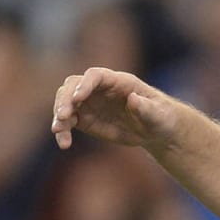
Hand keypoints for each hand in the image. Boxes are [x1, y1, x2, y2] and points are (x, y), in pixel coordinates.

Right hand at [51, 67, 181, 150]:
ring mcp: (89, 102)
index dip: (84, 85)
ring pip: (65, 103)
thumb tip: (133, 99)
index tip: (77, 98)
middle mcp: (98, 88)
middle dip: (65, 99)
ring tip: (58, 132)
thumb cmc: (160, 117)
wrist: (155, 130)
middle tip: (63, 116)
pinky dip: (63, 131)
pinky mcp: (84, 118)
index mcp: (118, 81)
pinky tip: (64, 144)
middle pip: (72, 86)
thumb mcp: (158, 114)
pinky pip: (68, 122)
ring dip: (59, 116)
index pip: (94, 76)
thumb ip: (146, 107)